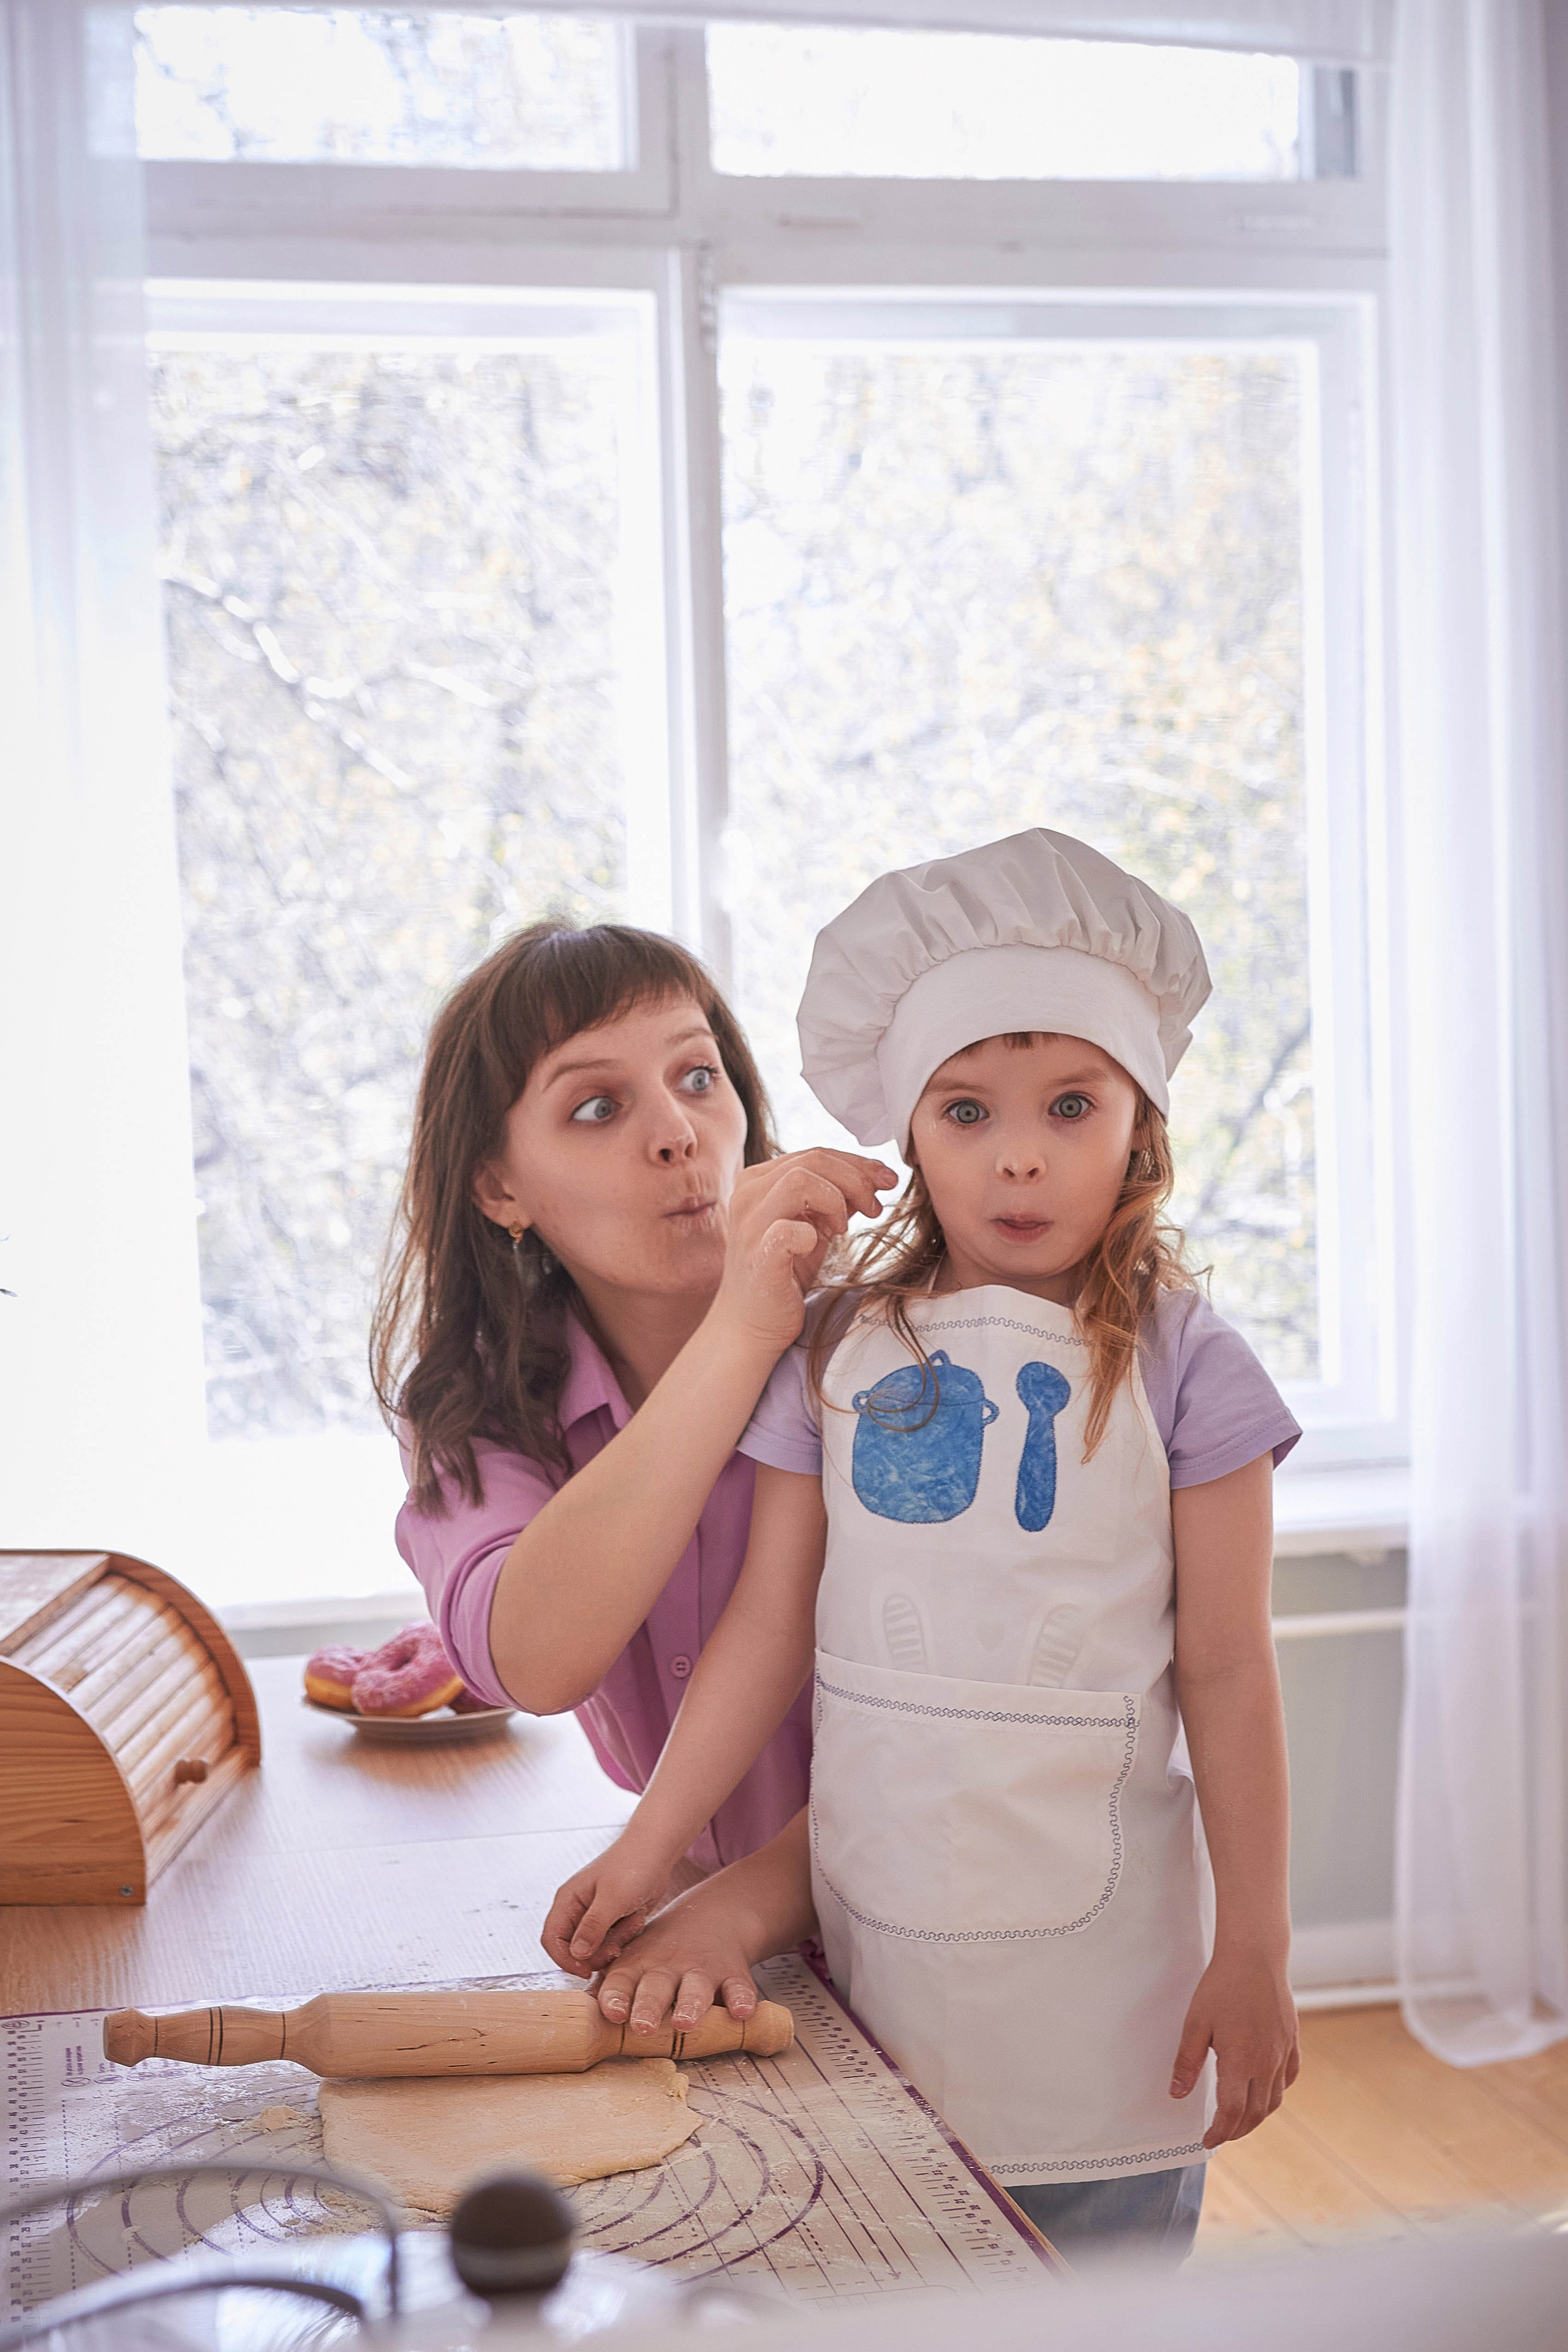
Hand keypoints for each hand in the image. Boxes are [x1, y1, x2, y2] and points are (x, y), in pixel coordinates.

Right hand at [540, 1833, 678, 1976]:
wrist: (657, 1851)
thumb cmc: (632, 1865)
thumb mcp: (613, 1898)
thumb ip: (593, 1926)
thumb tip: (576, 1954)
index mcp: (568, 1900)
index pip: (551, 1940)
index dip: (564, 1960)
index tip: (586, 1971)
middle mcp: (577, 1910)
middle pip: (575, 1949)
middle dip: (598, 1952)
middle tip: (619, 1944)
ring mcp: (595, 1916)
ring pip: (596, 1949)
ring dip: (615, 1943)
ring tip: (633, 1921)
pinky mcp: (612, 1921)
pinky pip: (612, 1942)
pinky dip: (625, 1937)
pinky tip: (637, 1918)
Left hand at [593, 1884, 765, 2034]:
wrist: (711, 1916)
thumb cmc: (660, 1951)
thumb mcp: (632, 1960)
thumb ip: (609, 1989)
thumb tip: (575, 2016)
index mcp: (639, 1965)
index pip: (622, 1981)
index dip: (615, 1997)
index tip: (612, 2013)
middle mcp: (668, 1966)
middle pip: (657, 1986)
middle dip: (649, 2006)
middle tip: (642, 2026)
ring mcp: (701, 1969)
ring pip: (696, 1987)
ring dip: (690, 2004)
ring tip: (686, 2021)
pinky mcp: (731, 1972)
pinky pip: (738, 1987)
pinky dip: (742, 1999)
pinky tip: (742, 2012)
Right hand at [714, 1149, 896, 1354]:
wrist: (749, 1325)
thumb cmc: (783, 1274)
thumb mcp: (813, 1227)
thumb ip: (835, 1199)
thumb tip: (875, 1178)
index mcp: (760, 1181)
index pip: (815, 1154)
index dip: (858, 1164)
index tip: (887, 1181)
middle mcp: (748, 1196)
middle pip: (812, 1160)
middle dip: (856, 1179)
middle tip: (875, 1208)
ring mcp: (749, 1226)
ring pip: (799, 1181)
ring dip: (836, 1200)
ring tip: (843, 1229)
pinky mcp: (758, 1258)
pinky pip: (786, 1230)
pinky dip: (810, 1233)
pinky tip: (819, 1243)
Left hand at [1169, 1949, 1299, 2146]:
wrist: (1255, 1956)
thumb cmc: (1222, 1987)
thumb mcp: (1195, 2023)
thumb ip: (1187, 2062)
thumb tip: (1177, 2094)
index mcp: (1241, 2062)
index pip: (1231, 2113)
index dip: (1219, 2132)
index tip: (1207, 2140)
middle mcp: (1266, 2063)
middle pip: (1255, 2113)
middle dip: (1237, 2130)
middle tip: (1221, 2133)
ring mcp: (1283, 2053)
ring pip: (1274, 2100)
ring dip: (1257, 2116)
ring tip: (1240, 2119)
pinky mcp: (1292, 2041)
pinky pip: (1288, 2079)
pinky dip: (1276, 2093)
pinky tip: (1264, 2091)